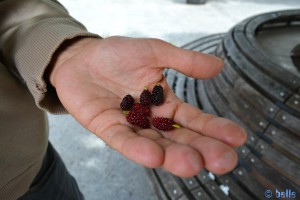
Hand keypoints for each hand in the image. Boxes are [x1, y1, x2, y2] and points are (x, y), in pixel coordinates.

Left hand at [50, 36, 246, 176]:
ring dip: (172, 156)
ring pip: (154, 146)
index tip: (238, 138)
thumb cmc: (118, 55)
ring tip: (192, 164)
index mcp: (166, 104)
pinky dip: (137, 149)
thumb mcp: (155, 52)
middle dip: (201, 150)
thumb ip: (185, 61)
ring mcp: (130, 127)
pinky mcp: (107, 129)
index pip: (194, 120)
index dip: (215, 129)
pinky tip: (154, 157)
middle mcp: (152, 120)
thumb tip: (218, 66)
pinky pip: (123, 141)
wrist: (82, 57)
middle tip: (223, 161)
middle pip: (179, 139)